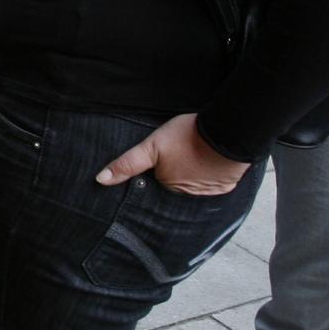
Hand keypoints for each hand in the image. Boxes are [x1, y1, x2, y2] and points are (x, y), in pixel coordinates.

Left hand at [96, 113, 250, 196]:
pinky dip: (211, 175)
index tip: (161, 159)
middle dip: (175, 173)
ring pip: (194, 185)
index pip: (157, 182)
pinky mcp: (226, 186)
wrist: (228, 133)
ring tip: (193, 156)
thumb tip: (100, 180)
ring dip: (193, 174)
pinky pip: (213, 184)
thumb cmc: (188, 137)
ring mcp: (208, 192)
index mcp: (168, 188)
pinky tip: (209, 162)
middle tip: (180, 155)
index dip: (157, 169)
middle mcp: (187, 196)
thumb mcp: (151, 146)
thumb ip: (127, 163)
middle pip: (175, 184)